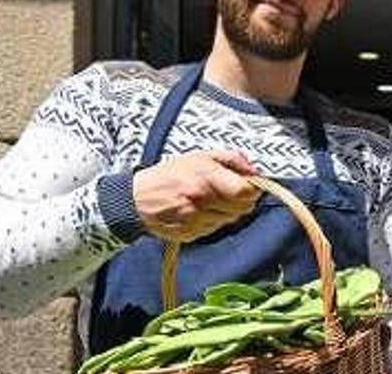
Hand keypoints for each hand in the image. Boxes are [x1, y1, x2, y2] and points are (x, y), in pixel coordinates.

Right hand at [133, 150, 260, 241]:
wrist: (136, 199)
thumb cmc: (169, 175)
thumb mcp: (201, 156)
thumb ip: (232, 159)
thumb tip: (255, 171)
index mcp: (205, 177)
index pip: (244, 191)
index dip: (253, 189)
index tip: (252, 185)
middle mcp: (201, 200)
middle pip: (242, 208)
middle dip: (243, 200)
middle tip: (233, 191)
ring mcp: (196, 219)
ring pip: (230, 219)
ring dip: (228, 211)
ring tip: (211, 199)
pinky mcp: (191, 234)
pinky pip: (215, 228)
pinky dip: (214, 220)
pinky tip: (201, 210)